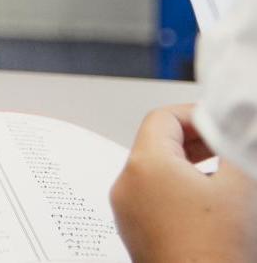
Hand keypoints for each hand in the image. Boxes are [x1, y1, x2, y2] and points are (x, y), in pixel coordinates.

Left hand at [112, 106, 256, 262]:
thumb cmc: (216, 252)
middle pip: (157, 145)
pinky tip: (209, 209)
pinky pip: (153, 199)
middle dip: (196, 144)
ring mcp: (127, 212)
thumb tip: (236, 134)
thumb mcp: (239, 188)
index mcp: (145, 165)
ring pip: (156, 174)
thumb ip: (235, 151)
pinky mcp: (134, 233)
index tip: (221, 124)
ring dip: (190, 169)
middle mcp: (126, 185)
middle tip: (227, 149)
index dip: (196, 116)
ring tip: (224, 180)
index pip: (163, 118)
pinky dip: (179, 194)